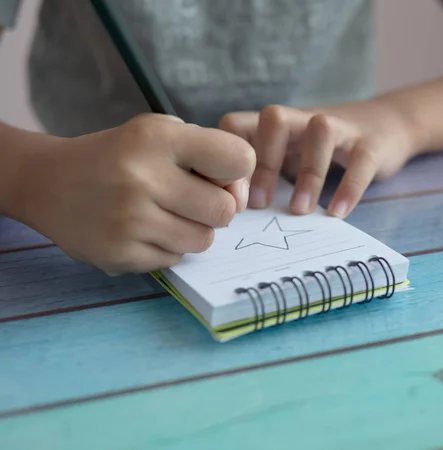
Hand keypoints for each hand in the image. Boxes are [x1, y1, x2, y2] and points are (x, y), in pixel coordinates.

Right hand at [10, 114, 255, 274]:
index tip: (218, 174)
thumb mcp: (160, 133)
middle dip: (216, 207)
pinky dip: (167, 248)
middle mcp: (142, 178)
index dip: (237, 171)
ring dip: (192, 230)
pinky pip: (175, 260)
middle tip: (191, 200)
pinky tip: (143, 230)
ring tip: (165, 214)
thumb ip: (209, 155)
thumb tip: (242, 198)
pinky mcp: (119, 255)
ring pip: (203, 241)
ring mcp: (129, 221)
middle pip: (225, 211)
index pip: (238, 159)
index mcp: (158, 139)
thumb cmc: (120, 155)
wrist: (49, 182)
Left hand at [219, 99, 419, 217]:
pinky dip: (349, 188)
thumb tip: (227, 213)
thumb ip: (259, 173)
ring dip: (307, 174)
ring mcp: (340, 126)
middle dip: (262, 162)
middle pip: (273, 117)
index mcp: (275, 124)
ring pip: (321, 130)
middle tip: (259, 205)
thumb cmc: (320, 149)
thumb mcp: (286, 153)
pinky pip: (361, 161)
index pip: (237, 124)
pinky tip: (337, 213)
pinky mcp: (370, 143)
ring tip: (299, 211)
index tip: (232, 200)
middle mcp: (303, 118)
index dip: (227, 159)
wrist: (385, 125)